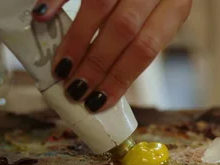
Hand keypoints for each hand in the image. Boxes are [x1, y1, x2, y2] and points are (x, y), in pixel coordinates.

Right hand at [32, 0, 191, 112]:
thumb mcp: (159, 13)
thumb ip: (138, 39)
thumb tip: (103, 80)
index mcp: (175, 5)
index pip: (147, 48)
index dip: (120, 77)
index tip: (98, 101)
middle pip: (124, 30)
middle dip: (96, 65)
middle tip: (76, 90)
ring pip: (100, 5)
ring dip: (76, 41)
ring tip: (62, 69)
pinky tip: (43, 17)